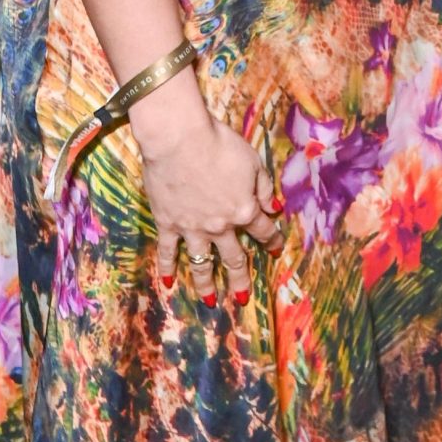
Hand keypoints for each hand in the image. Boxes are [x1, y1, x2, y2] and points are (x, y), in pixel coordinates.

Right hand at [133, 87, 280, 303]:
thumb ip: (263, 187)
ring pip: (202, 263)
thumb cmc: (220, 144)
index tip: (274, 249)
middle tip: (243, 297)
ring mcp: (192, 228)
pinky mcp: (168, 224)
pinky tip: (167, 283)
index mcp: (244, 210)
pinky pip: (168, 251)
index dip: (271, 240)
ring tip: (211, 302)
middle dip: (240, 278)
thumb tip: (273, 206)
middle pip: (234, 257)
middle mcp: (221, 226)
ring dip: (207, 284)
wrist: (180, 140)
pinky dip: (166, 267)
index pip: (262, 230)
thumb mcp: (253, 162)